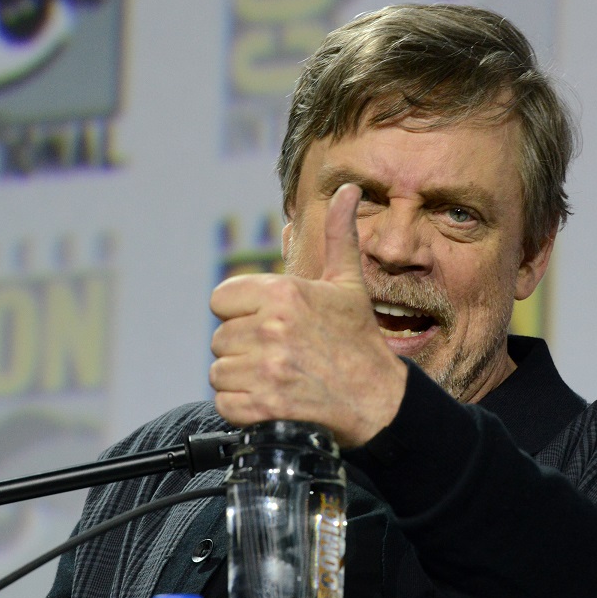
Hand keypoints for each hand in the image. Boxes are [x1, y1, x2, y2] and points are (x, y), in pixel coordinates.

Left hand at [209, 184, 407, 446]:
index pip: (220, 299)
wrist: (378, 401)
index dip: (241, 312)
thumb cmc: (359, 340)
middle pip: (219, 337)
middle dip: (244, 347)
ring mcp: (265, 369)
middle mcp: (271, 328)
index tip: (267, 323)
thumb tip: (348, 190)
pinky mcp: (261, 406)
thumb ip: (338, 235)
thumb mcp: (348, 283)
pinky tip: (271, 399)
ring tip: (275, 376)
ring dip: (241, 378)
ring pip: (219, 371)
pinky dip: (242, 407)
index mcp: (284, 294)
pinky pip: (224, 403)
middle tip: (279, 354)